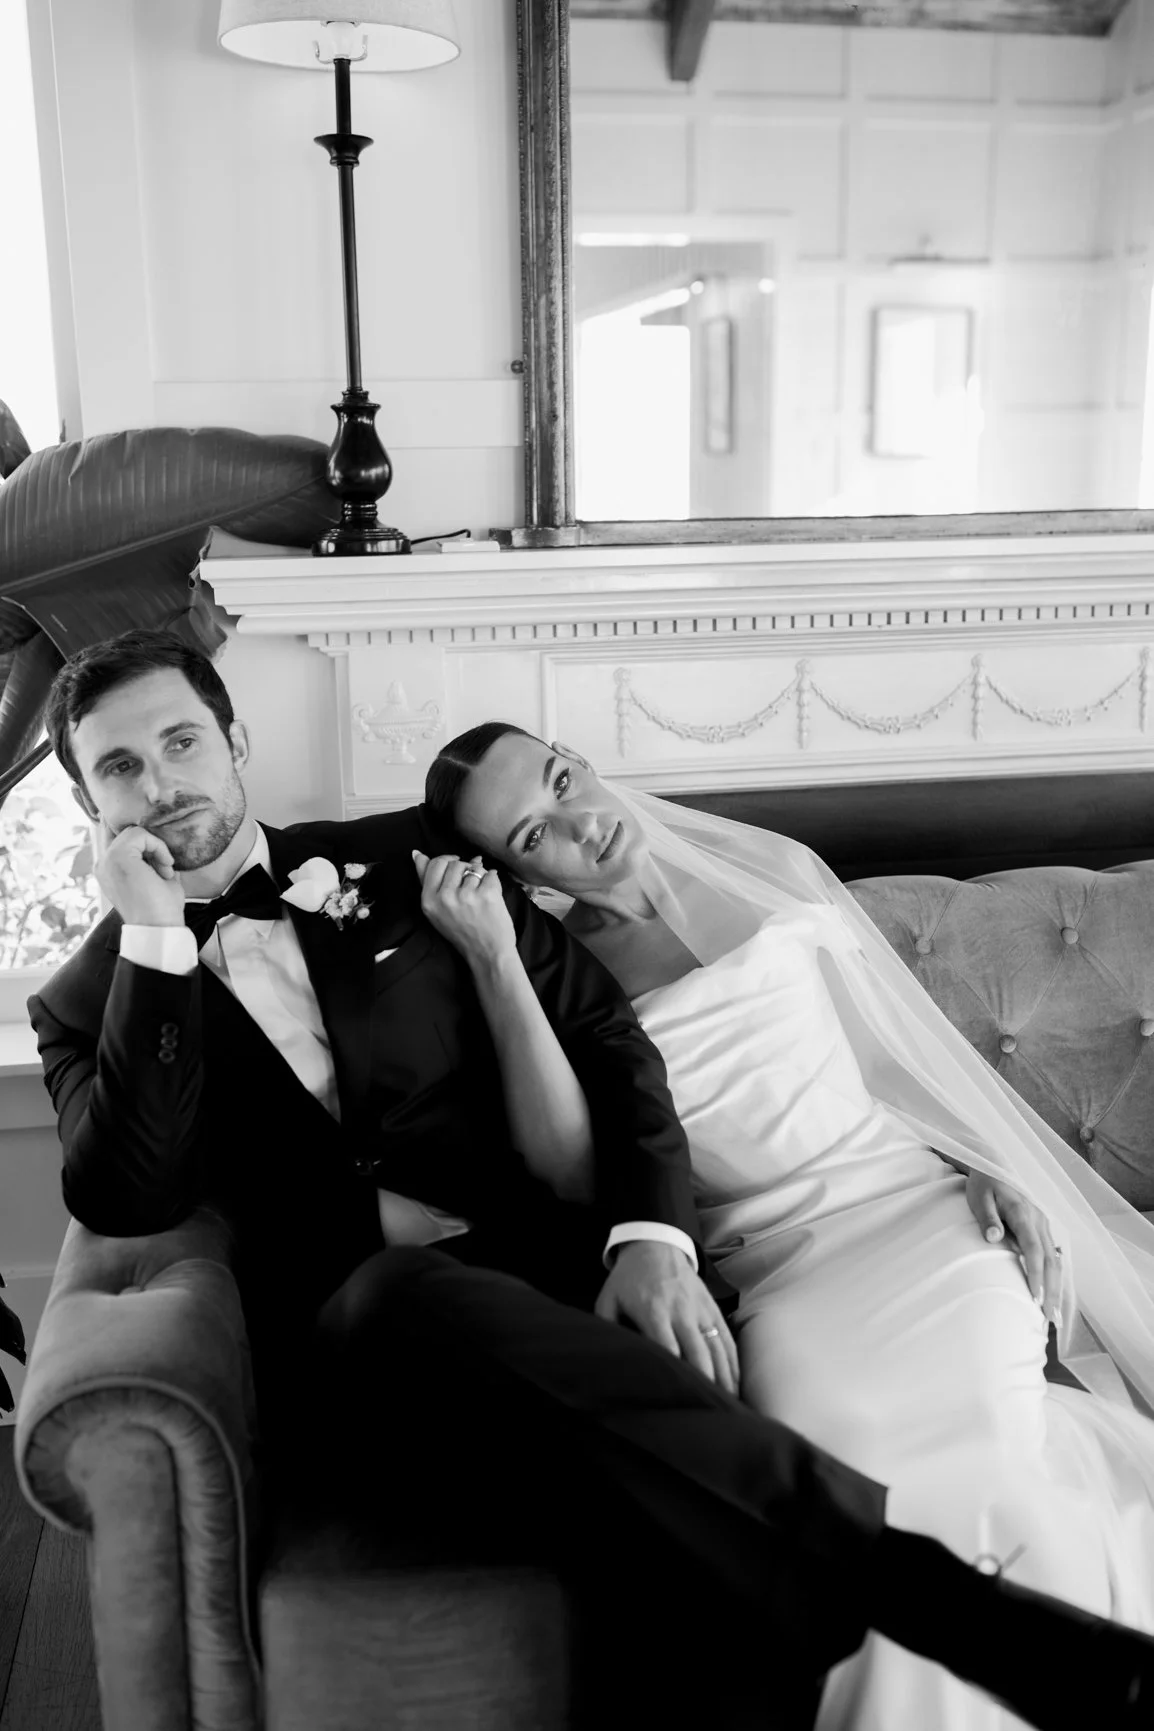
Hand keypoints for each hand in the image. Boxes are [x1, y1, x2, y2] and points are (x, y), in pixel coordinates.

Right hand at [97, 825, 185, 926]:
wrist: (159, 928)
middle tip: (164, 870)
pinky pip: (140, 834)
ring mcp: (107, 860)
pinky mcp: (117, 857)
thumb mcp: (155, 876)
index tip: (160, 864)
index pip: (119, 837)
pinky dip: (158, 847)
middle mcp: (103, 863)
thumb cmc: (161, 908)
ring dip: (156, 848)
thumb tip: (159, 835)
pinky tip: (165, 867)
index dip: (143, 842)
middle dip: (151, 846)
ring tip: (164, 872)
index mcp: (108, 869)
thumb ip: (150, 856)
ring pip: (134, 831)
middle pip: (127, 832)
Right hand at [413, 851, 517, 973]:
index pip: (434, 863)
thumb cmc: (461, 932)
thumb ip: (426, 881)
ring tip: (479, 894)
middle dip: (464, 869)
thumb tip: (417, 854)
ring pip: (473, 867)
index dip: (447, 862)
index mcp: (428, 901)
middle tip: (468, 887)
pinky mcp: (487, 894)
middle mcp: (445, 897)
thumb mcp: (436, 911)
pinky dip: (493, 883)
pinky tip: (491, 896)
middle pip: (454, 863)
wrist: (487, 953)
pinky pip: (490, 874)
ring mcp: (466, 895)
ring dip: (479, 876)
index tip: (455, 870)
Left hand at [596, 1240, 739, 1394]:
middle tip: (707, 1416)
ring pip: (717, 1349)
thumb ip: (606, 1328)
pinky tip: (735, 1386)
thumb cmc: (627, 1279)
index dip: (675, 1375)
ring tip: (726, 1409)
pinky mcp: (713, 1308)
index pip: (668, 1348)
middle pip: (698, 1353)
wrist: (655, 1243)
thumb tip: (605, 1361)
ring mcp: (701, 1309)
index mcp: (653, 1310)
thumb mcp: (608, 1299)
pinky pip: (727, 1339)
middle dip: (704, 1385)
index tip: (677, 1402)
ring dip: (723, 1380)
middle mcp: (681, 1311)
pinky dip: (733, 1365)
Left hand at [966, 1171, 1064, 1326]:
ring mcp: (1044, 1224)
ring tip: (1053, 1316)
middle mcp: (1039, 1220)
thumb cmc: (983, 1185)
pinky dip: (1055, 1278)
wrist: (992, 1166)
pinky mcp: (1043, 1228)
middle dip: (1052, 1291)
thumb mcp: (979, 1198)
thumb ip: (987, 1218)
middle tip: (1048, 1319)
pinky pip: (1053, 1256)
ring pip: (1056, 1261)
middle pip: (1051, 1261)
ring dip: (1057, 1288)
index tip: (1036, 1299)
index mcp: (1024, 1213)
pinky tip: (1053, 1295)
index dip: (1036, 1275)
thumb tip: (993, 1238)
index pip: (1034, 1250)